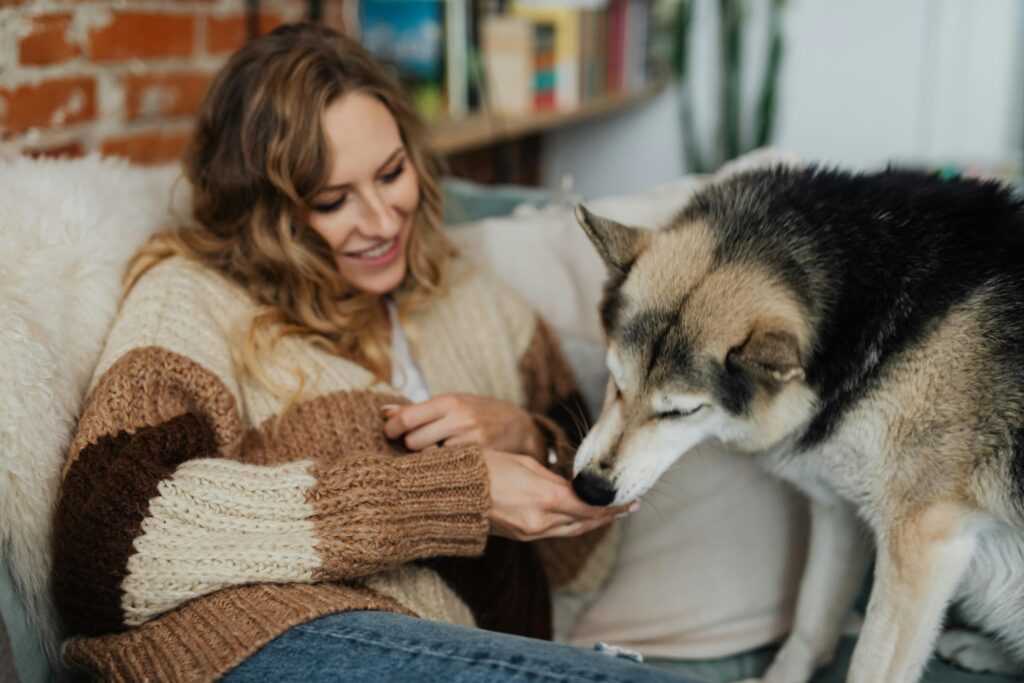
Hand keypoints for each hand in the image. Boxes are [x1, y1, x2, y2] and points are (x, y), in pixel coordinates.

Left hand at [383, 393, 543, 456]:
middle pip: (414, 441)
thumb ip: (418, 409)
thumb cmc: (478, 412)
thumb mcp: (451, 403)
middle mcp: (459, 419)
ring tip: (435, 452)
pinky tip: (450, 462)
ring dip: (427, 458)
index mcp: (449, 402)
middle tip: (417, 443)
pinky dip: (444, 466)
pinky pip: (448, 467)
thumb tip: (383, 412)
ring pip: (428, 458)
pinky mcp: (480, 459)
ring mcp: (470, 441)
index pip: (407, 418)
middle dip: (411, 444)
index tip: (389, 433)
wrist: (519, 426)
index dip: (392, 429)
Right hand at [482, 449, 635, 540]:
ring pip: (570, 530)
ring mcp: (531, 532)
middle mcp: (542, 520)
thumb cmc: (486, 468)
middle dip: (606, 516)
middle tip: (625, 508)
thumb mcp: (525, 464)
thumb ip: (552, 478)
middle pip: (584, 522)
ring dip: (589, 522)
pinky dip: (569, 524)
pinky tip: (577, 517)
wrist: (453, 492)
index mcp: (546, 498)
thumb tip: (570, 486)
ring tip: (605, 514)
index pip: (590, 506)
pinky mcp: (521, 537)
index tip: (630, 501)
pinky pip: (554, 532)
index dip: (612, 507)